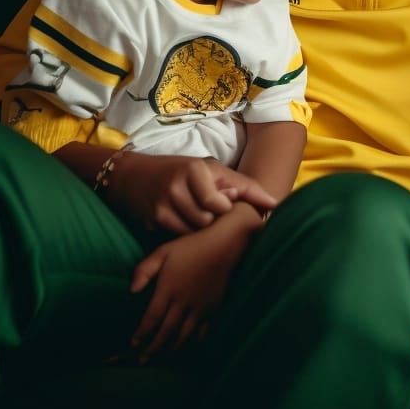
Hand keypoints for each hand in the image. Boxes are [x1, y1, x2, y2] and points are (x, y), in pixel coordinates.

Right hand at [109, 153, 277, 234]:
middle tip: (209, 208)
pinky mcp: (151, 223)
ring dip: (200, 228)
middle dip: (213, 218)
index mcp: (194, 170)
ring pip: (194, 232)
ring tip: (197, 213)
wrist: (134, 176)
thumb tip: (275, 204)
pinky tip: (183, 220)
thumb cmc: (184, 171)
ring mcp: (160, 207)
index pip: (218, 204)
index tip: (225, 202)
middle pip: (207, 221)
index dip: (225, 207)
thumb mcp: (213, 171)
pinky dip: (185, 232)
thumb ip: (245, 187)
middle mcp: (175, 188)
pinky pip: (178, 238)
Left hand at [129, 206, 257, 360]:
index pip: (151, 318)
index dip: (142, 334)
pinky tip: (191, 345)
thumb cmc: (192, 245)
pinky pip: (204, 329)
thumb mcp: (164, 251)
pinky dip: (196, 340)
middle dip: (153, 348)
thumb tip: (131, 291)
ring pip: (184, 335)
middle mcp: (183, 302)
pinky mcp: (215, 306)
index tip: (133, 344)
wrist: (225, 243)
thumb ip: (144, 270)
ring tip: (164, 357)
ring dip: (172, 348)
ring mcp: (201, 306)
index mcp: (168, 289)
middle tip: (143, 360)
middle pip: (166, 331)